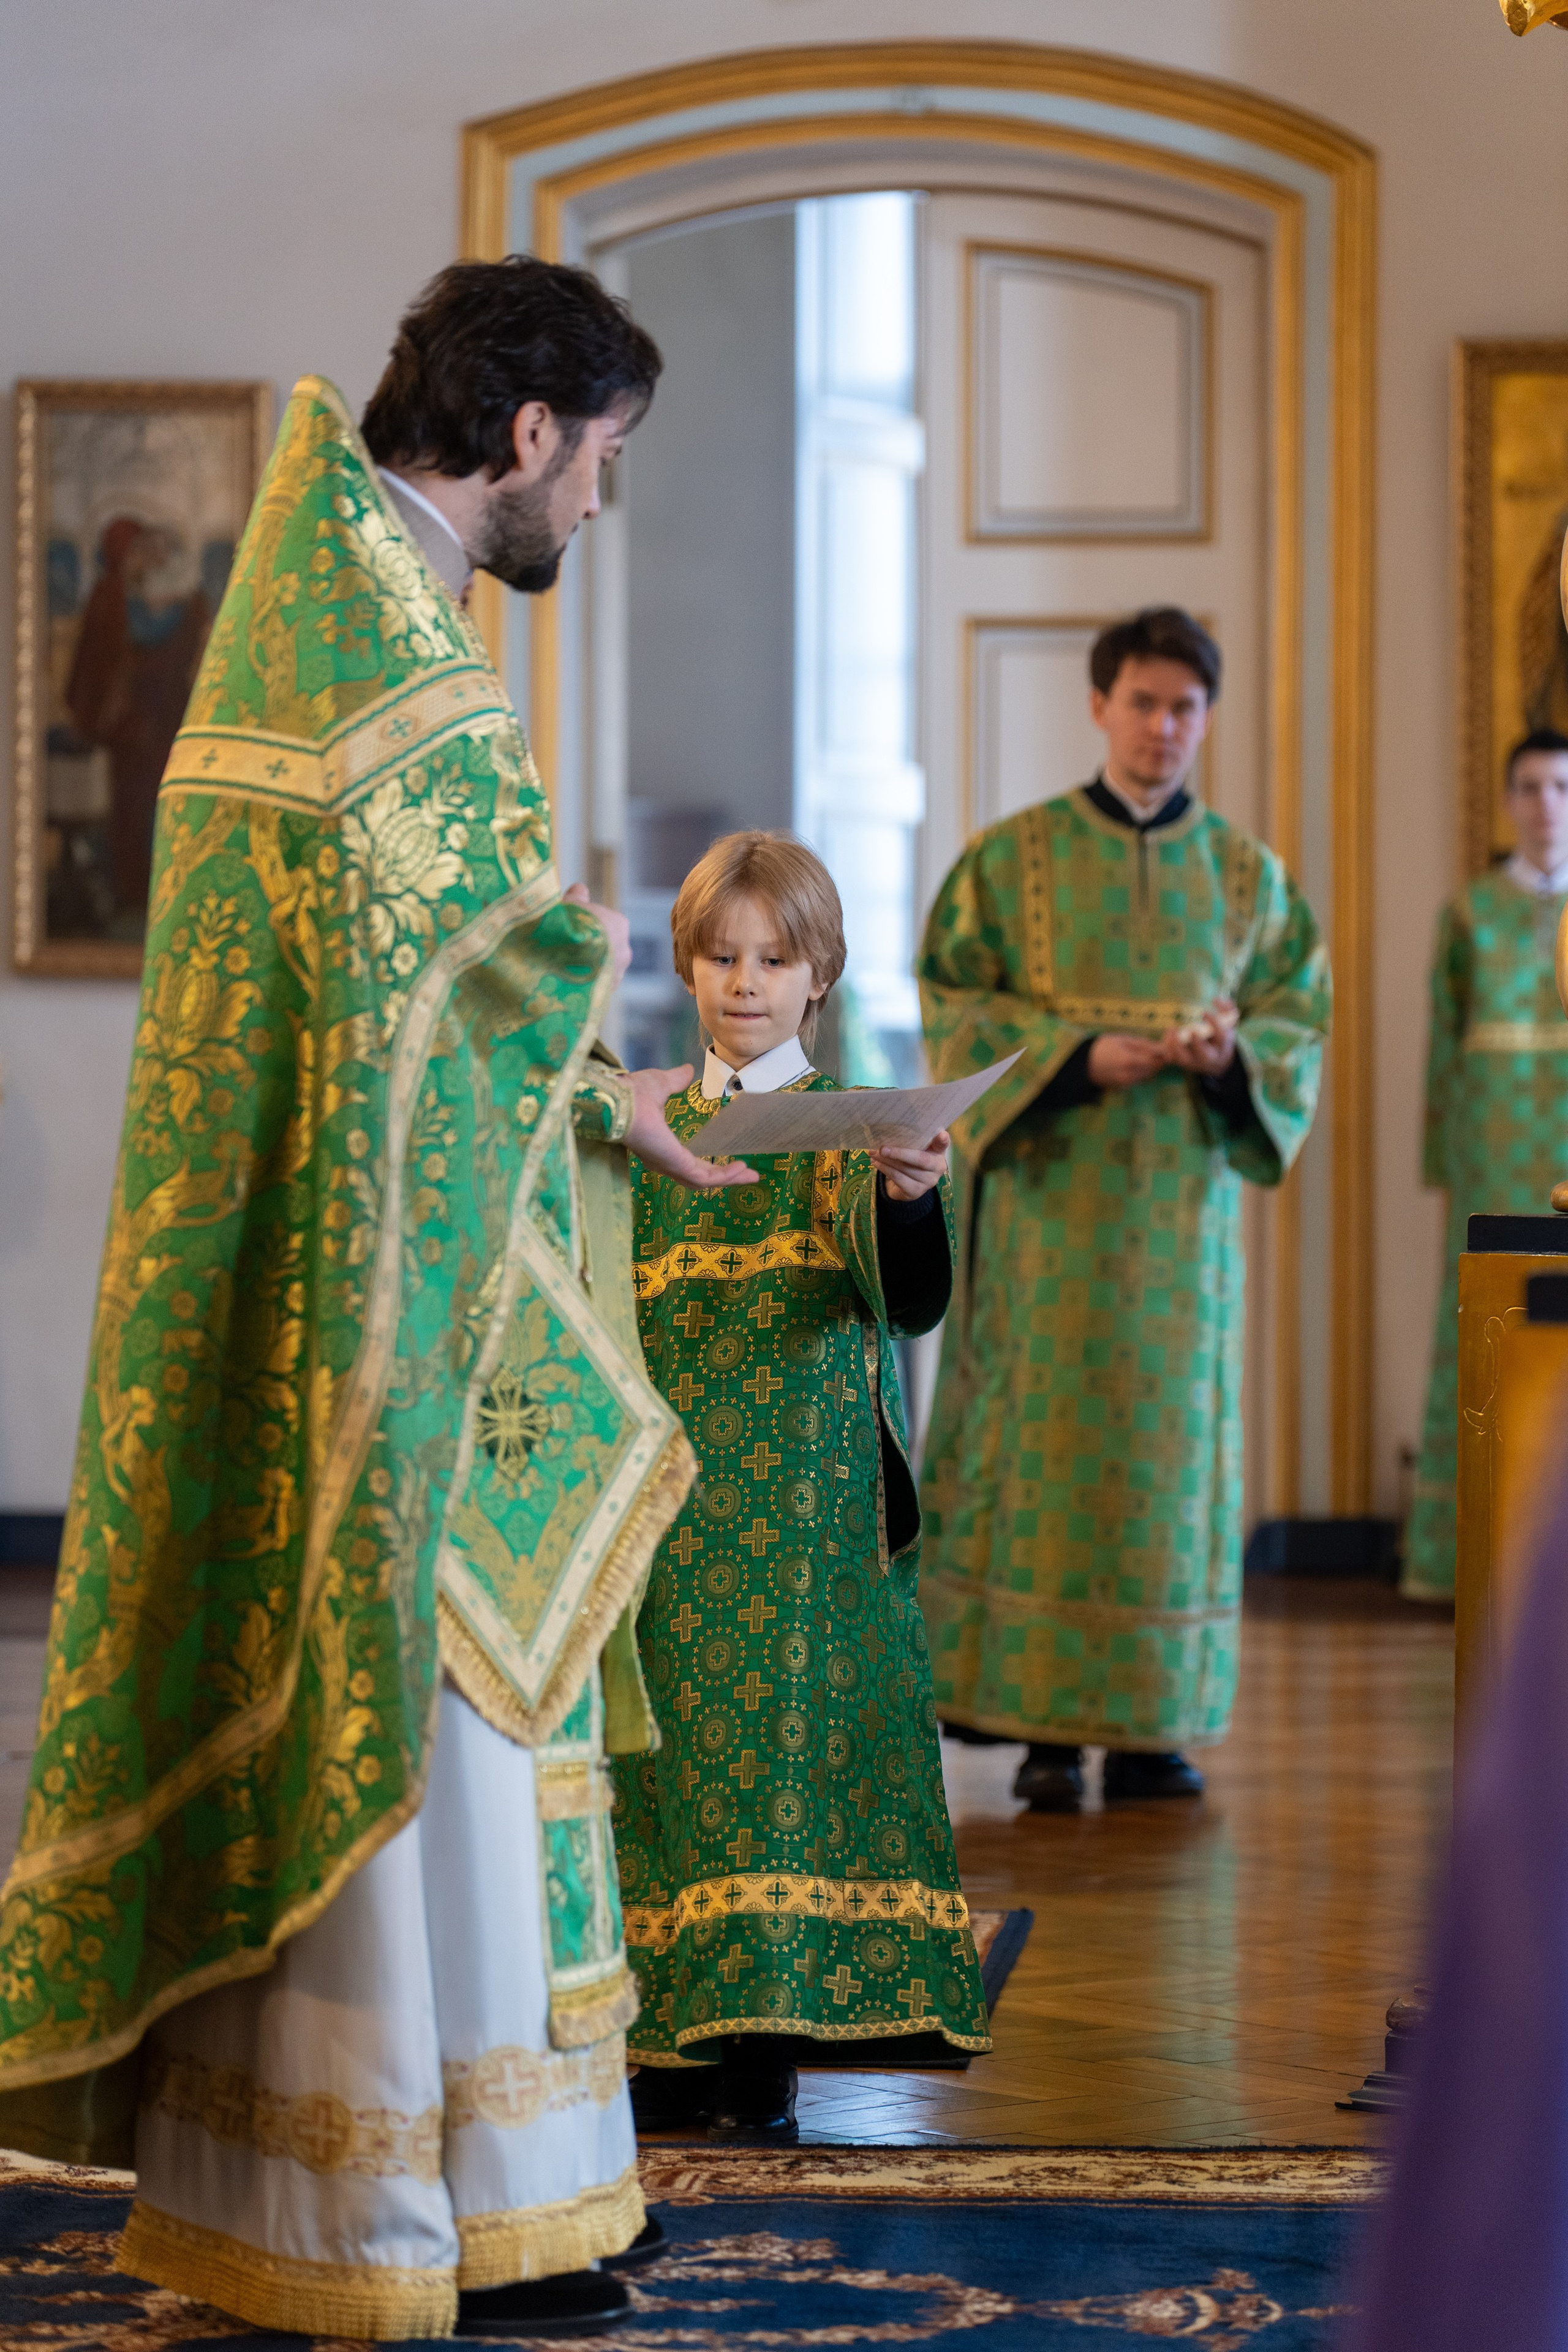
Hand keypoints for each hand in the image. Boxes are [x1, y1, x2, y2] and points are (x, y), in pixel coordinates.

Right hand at [563, 880, 630, 984]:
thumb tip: (580, 889)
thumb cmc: (571, 925)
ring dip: (588, 968)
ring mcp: (618, 973)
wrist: (572, 958)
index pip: (606, 922)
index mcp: (619, 923)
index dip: (588, 925)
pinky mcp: (608, 992)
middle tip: (568, 950)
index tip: (573, 929)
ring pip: (602, 968)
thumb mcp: (570, 905)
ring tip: (565, 969)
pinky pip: (597, 986)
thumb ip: (577, 897)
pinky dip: (586, 984)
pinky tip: (570, 983)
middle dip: (591, 949)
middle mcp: (624, 948)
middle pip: (606, 947)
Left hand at [625, 1066, 759, 1189]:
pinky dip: (723, 1175)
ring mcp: (669, 1165)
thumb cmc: (630, 1093)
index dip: (711, 1164)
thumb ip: (676, 1081)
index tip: (732, 1161)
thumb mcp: (661, 1083)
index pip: (689, 1163)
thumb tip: (688, 1071)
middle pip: (700, 1178)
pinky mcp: (675, 1164)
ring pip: (704, 1181)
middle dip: (726, 1177)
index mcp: (659, 1147)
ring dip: (729, 1178)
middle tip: (749, 1174)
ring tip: (751, 1174)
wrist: (617, 1099)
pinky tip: (740, 1167)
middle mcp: (664, 1162)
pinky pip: (704, 1177)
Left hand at [871, 1130, 949, 1201]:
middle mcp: (938, 1167)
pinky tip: (876, 1163)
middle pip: (921, 1159)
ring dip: (887, 1160)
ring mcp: (929, 1181)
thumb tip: (890, 1127)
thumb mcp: (913, 1148)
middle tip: (882, 1148)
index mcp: (939, 1151)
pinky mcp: (917, 1191)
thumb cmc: (910, 1160)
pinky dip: (885, 1169)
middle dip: (900, 1153)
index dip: (942, 1140)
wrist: (906, 1185)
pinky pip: (899, 1179)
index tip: (941, 1134)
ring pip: (906, 1169)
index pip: (943, 1144)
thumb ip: (910, 1139)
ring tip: (873, 1153)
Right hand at [1087, 1033, 1166, 1089]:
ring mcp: (1126, 1083)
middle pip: (1153, 1069)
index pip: (1156, 1061)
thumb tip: (1164, 1048)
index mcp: (1129, 1060)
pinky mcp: (1123, 1087)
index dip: (1162, 1054)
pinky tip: (1131, 1064)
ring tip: (1139, 1055)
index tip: (1161, 1047)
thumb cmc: (1103, 1046)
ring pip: (1147, 1075)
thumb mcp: (1123, 1039)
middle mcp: (1129, 1075)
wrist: (1083, 1064)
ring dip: (1149, 1066)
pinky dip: (1140, 1072)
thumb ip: (1144, 1044)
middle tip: (1151, 1050)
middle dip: (1156, 1060)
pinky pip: (1139, 1079)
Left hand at [1161, 998, 1237, 1075]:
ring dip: (1177, 1046)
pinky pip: (1172, 1059)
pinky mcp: (1182, 1063)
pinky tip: (1167, 1034)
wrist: (1216, 1061)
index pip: (1221, 1037)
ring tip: (1172, 1029)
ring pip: (1185, 1060)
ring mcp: (1195, 1062)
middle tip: (1191, 1030)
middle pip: (1205, 1055)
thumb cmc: (1219, 1036)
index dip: (1214, 1025)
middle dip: (1197, 1044)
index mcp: (1222, 1045)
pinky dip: (1167, 1048)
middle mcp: (1209, 1057)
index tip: (1204, 1012)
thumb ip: (1227, 1009)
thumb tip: (1217, 999)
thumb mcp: (1228, 1023)